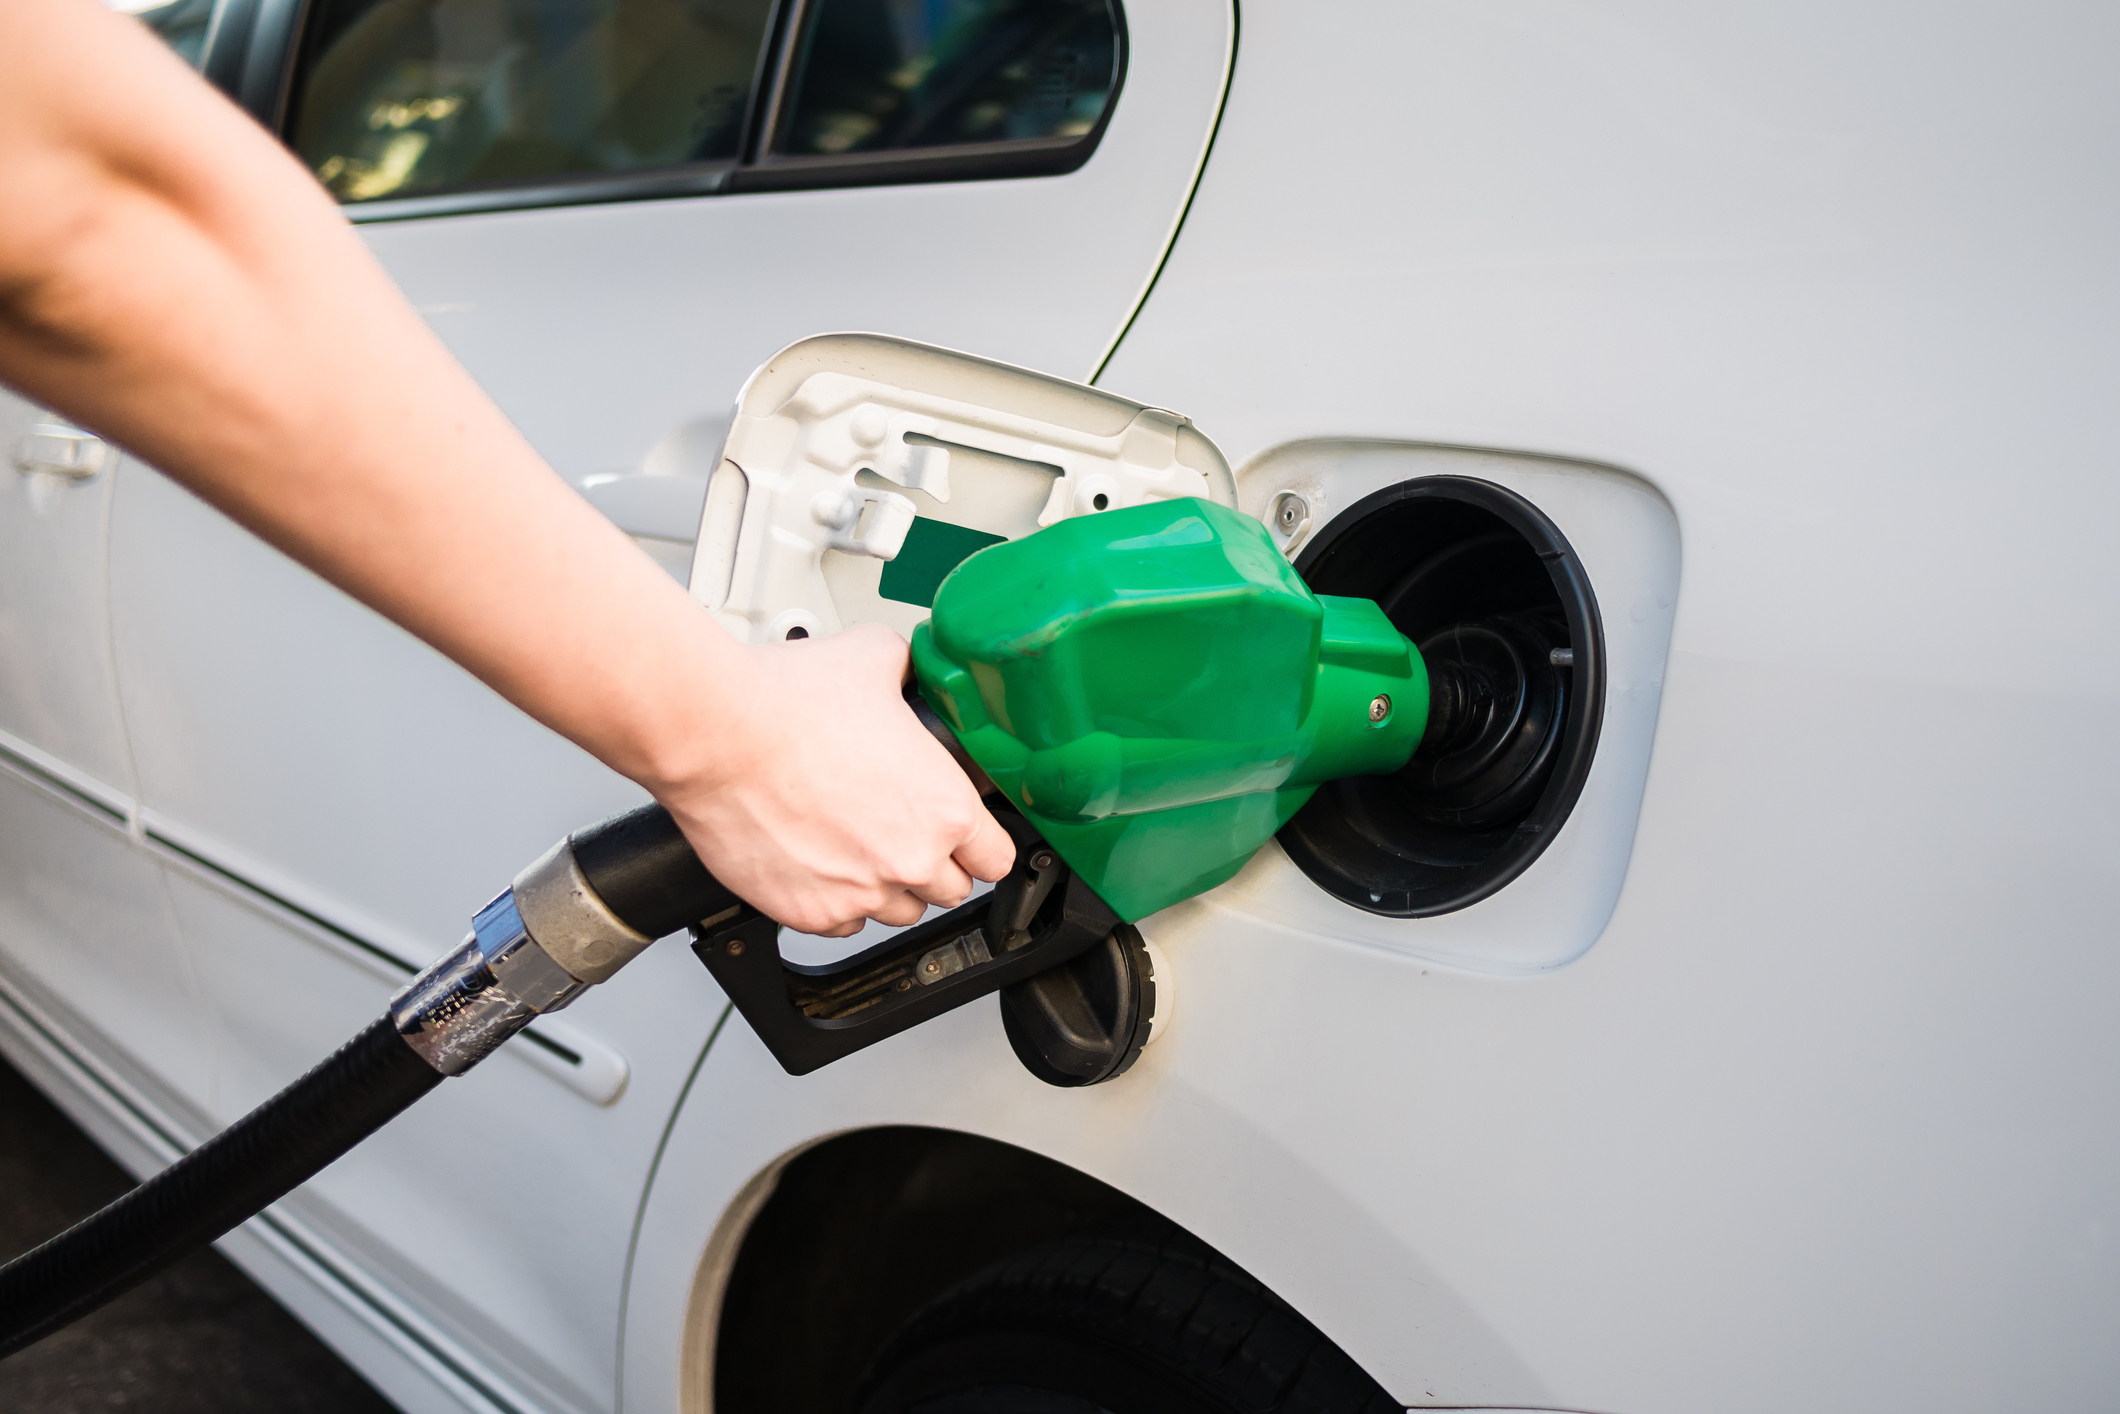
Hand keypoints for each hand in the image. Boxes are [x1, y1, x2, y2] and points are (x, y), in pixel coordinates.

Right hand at [650, 624, 1015, 936]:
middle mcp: (910, 859)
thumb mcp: (876, 658)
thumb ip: (911, 671)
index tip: (967, 836)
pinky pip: (842, 924)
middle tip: (904, 830)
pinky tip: (822, 862)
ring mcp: (859, 893)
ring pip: (898, 912)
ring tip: (859, 844)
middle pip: (951, 890)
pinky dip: (838, 901)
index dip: (982, 844)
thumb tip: (912, 671)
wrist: (714, 734)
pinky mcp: (809, 913)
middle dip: (934, 863)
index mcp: (944, 808)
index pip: (997, 857)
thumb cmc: (786, 701)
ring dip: (888, 885)